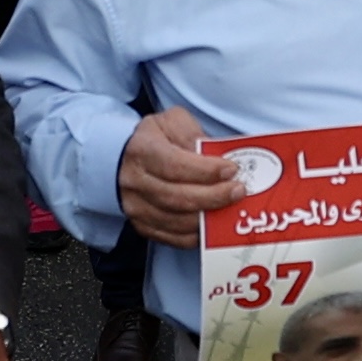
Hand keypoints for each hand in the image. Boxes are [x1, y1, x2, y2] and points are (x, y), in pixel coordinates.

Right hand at [115, 107, 234, 249]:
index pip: (175, 165)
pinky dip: (197, 235)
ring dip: (208, 218)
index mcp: (142, 150)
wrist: (122, 159)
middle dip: (213, 196)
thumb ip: (193, 134)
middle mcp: (135, 181)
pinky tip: (214, 224)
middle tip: (238, 191)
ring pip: (177, 221)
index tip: (231, 169)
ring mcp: (136, 207)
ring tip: (231, 208)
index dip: (205, 171)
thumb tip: (217, 155)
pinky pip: (174, 238)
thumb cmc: (154, 139)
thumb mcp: (172, 122)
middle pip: (177, 197)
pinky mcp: (143, 226)